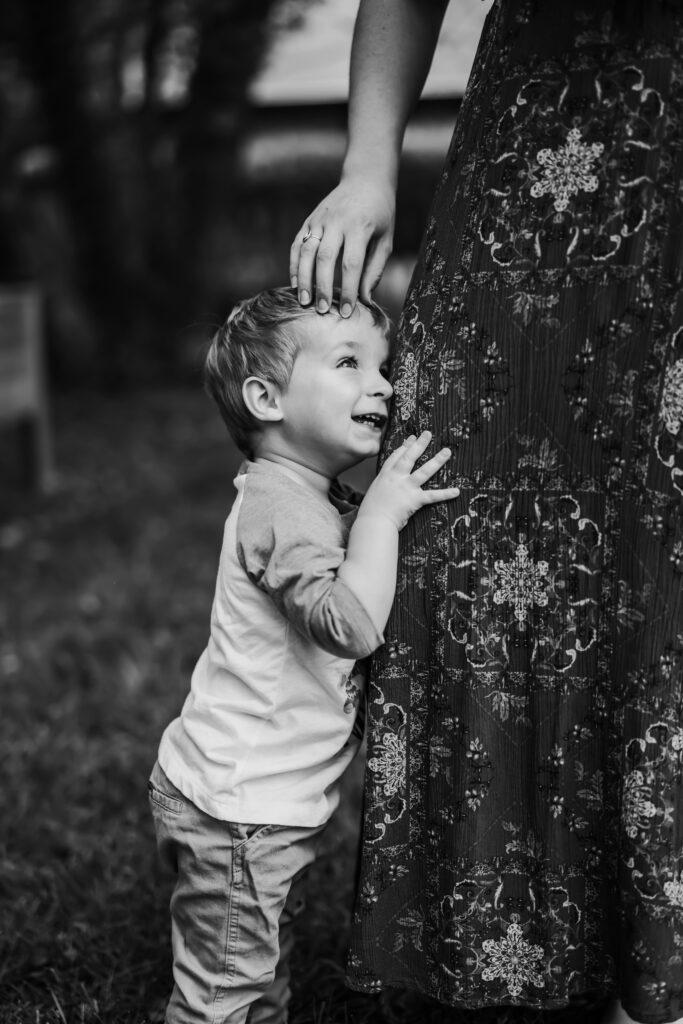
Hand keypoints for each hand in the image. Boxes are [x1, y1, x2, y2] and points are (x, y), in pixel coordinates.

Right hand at [289, 175, 395, 316]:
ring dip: (304, 278)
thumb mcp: (385, 240)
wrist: (366, 179)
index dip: (349, 290)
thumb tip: (365, 300)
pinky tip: (295, 284)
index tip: (347, 312)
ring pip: (307, 251)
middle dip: (323, 287)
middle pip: (325, 258)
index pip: (351, 264)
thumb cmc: (380, 214)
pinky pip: (297, 245)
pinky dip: (294, 265)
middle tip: (322, 311)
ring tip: (304, 301)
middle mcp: (337, 221)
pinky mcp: (309, 220)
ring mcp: (320, 219)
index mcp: (359, 226)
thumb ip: (374, 270)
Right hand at [358, 431, 459, 530]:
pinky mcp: (414, 499)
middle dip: (420, 444)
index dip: (405, 446)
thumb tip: (391, 486)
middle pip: (410, 457)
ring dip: (437, 461)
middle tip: (428, 434)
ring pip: (424, 471)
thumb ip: (384, 486)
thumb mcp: (375, 492)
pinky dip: (445, 494)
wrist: (373, 521)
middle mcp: (396, 478)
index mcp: (385, 476)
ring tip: (447, 451)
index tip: (412, 438)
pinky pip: (432, 496)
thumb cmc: (371, 511)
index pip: (396, 456)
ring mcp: (406, 487)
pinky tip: (456, 491)